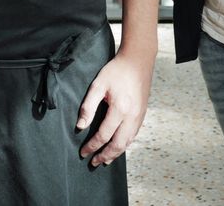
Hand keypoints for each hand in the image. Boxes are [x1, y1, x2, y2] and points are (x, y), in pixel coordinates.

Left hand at [77, 50, 153, 166]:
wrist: (138, 60)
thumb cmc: (117, 70)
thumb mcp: (98, 85)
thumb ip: (88, 106)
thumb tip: (80, 126)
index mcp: (120, 109)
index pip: (104, 135)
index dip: (92, 146)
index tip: (83, 152)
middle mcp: (132, 116)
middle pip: (118, 144)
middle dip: (105, 155)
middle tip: (93, 162)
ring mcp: (139, 116)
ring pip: (128, 142)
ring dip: (116, 153)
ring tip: (105, 160)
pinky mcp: (142, 114)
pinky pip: (134, 135)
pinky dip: (125, 144)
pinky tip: (118, 146)